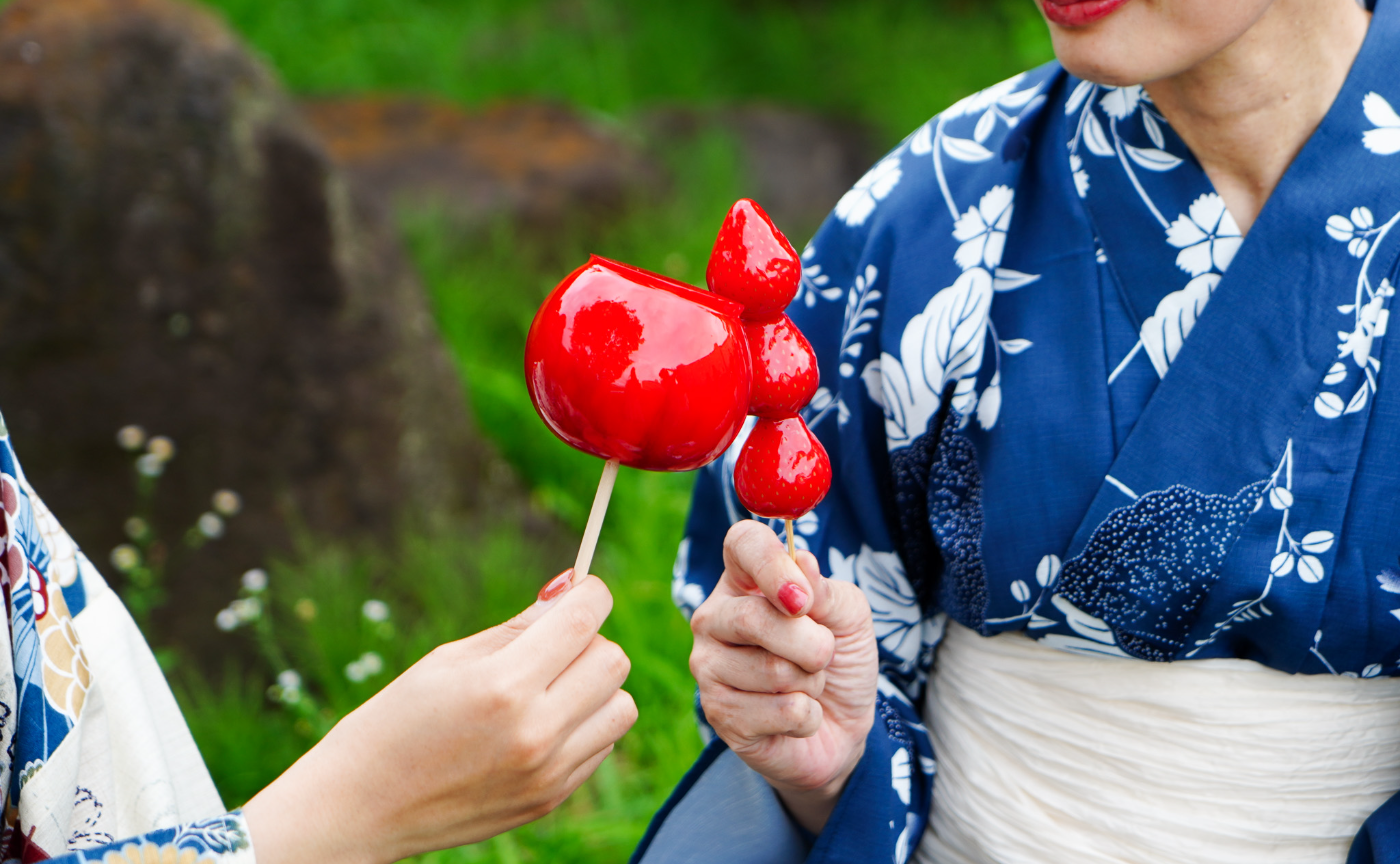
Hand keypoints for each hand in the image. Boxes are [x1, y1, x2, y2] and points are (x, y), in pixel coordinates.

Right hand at [243, 572, 637, 863]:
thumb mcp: (451, 659)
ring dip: (596, 687)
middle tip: (554, 645)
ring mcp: (548, 771)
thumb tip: (572, 588)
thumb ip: (520, 626)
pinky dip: (585, 726)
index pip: (584, 621)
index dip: (592, 594)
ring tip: (551, 689)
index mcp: (504, 685)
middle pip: (613, 660)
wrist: (364, 805)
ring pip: (621, 706)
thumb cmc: (398, 719)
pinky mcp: (552, 798)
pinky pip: (604, 745)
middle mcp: (535, 731)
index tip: (585, 590)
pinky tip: (540, 726)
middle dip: (591, 640)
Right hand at [689, 521, 876, 832]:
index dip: (771, 564)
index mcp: (744, 579)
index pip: (742, 544)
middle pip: (752, 618)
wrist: (841, 726)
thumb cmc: (839, 659)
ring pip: (772, 670)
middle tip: (824, 654)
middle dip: (811, 643)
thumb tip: (802, 562)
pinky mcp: (719, 714)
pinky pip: (780, 712)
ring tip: (805, 684)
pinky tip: (795, 715)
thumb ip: (827, 591)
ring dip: (812, 682)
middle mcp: (715, 617)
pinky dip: (807, 716)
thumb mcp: (849, 618)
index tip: (802, 599)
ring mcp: (709, 666)